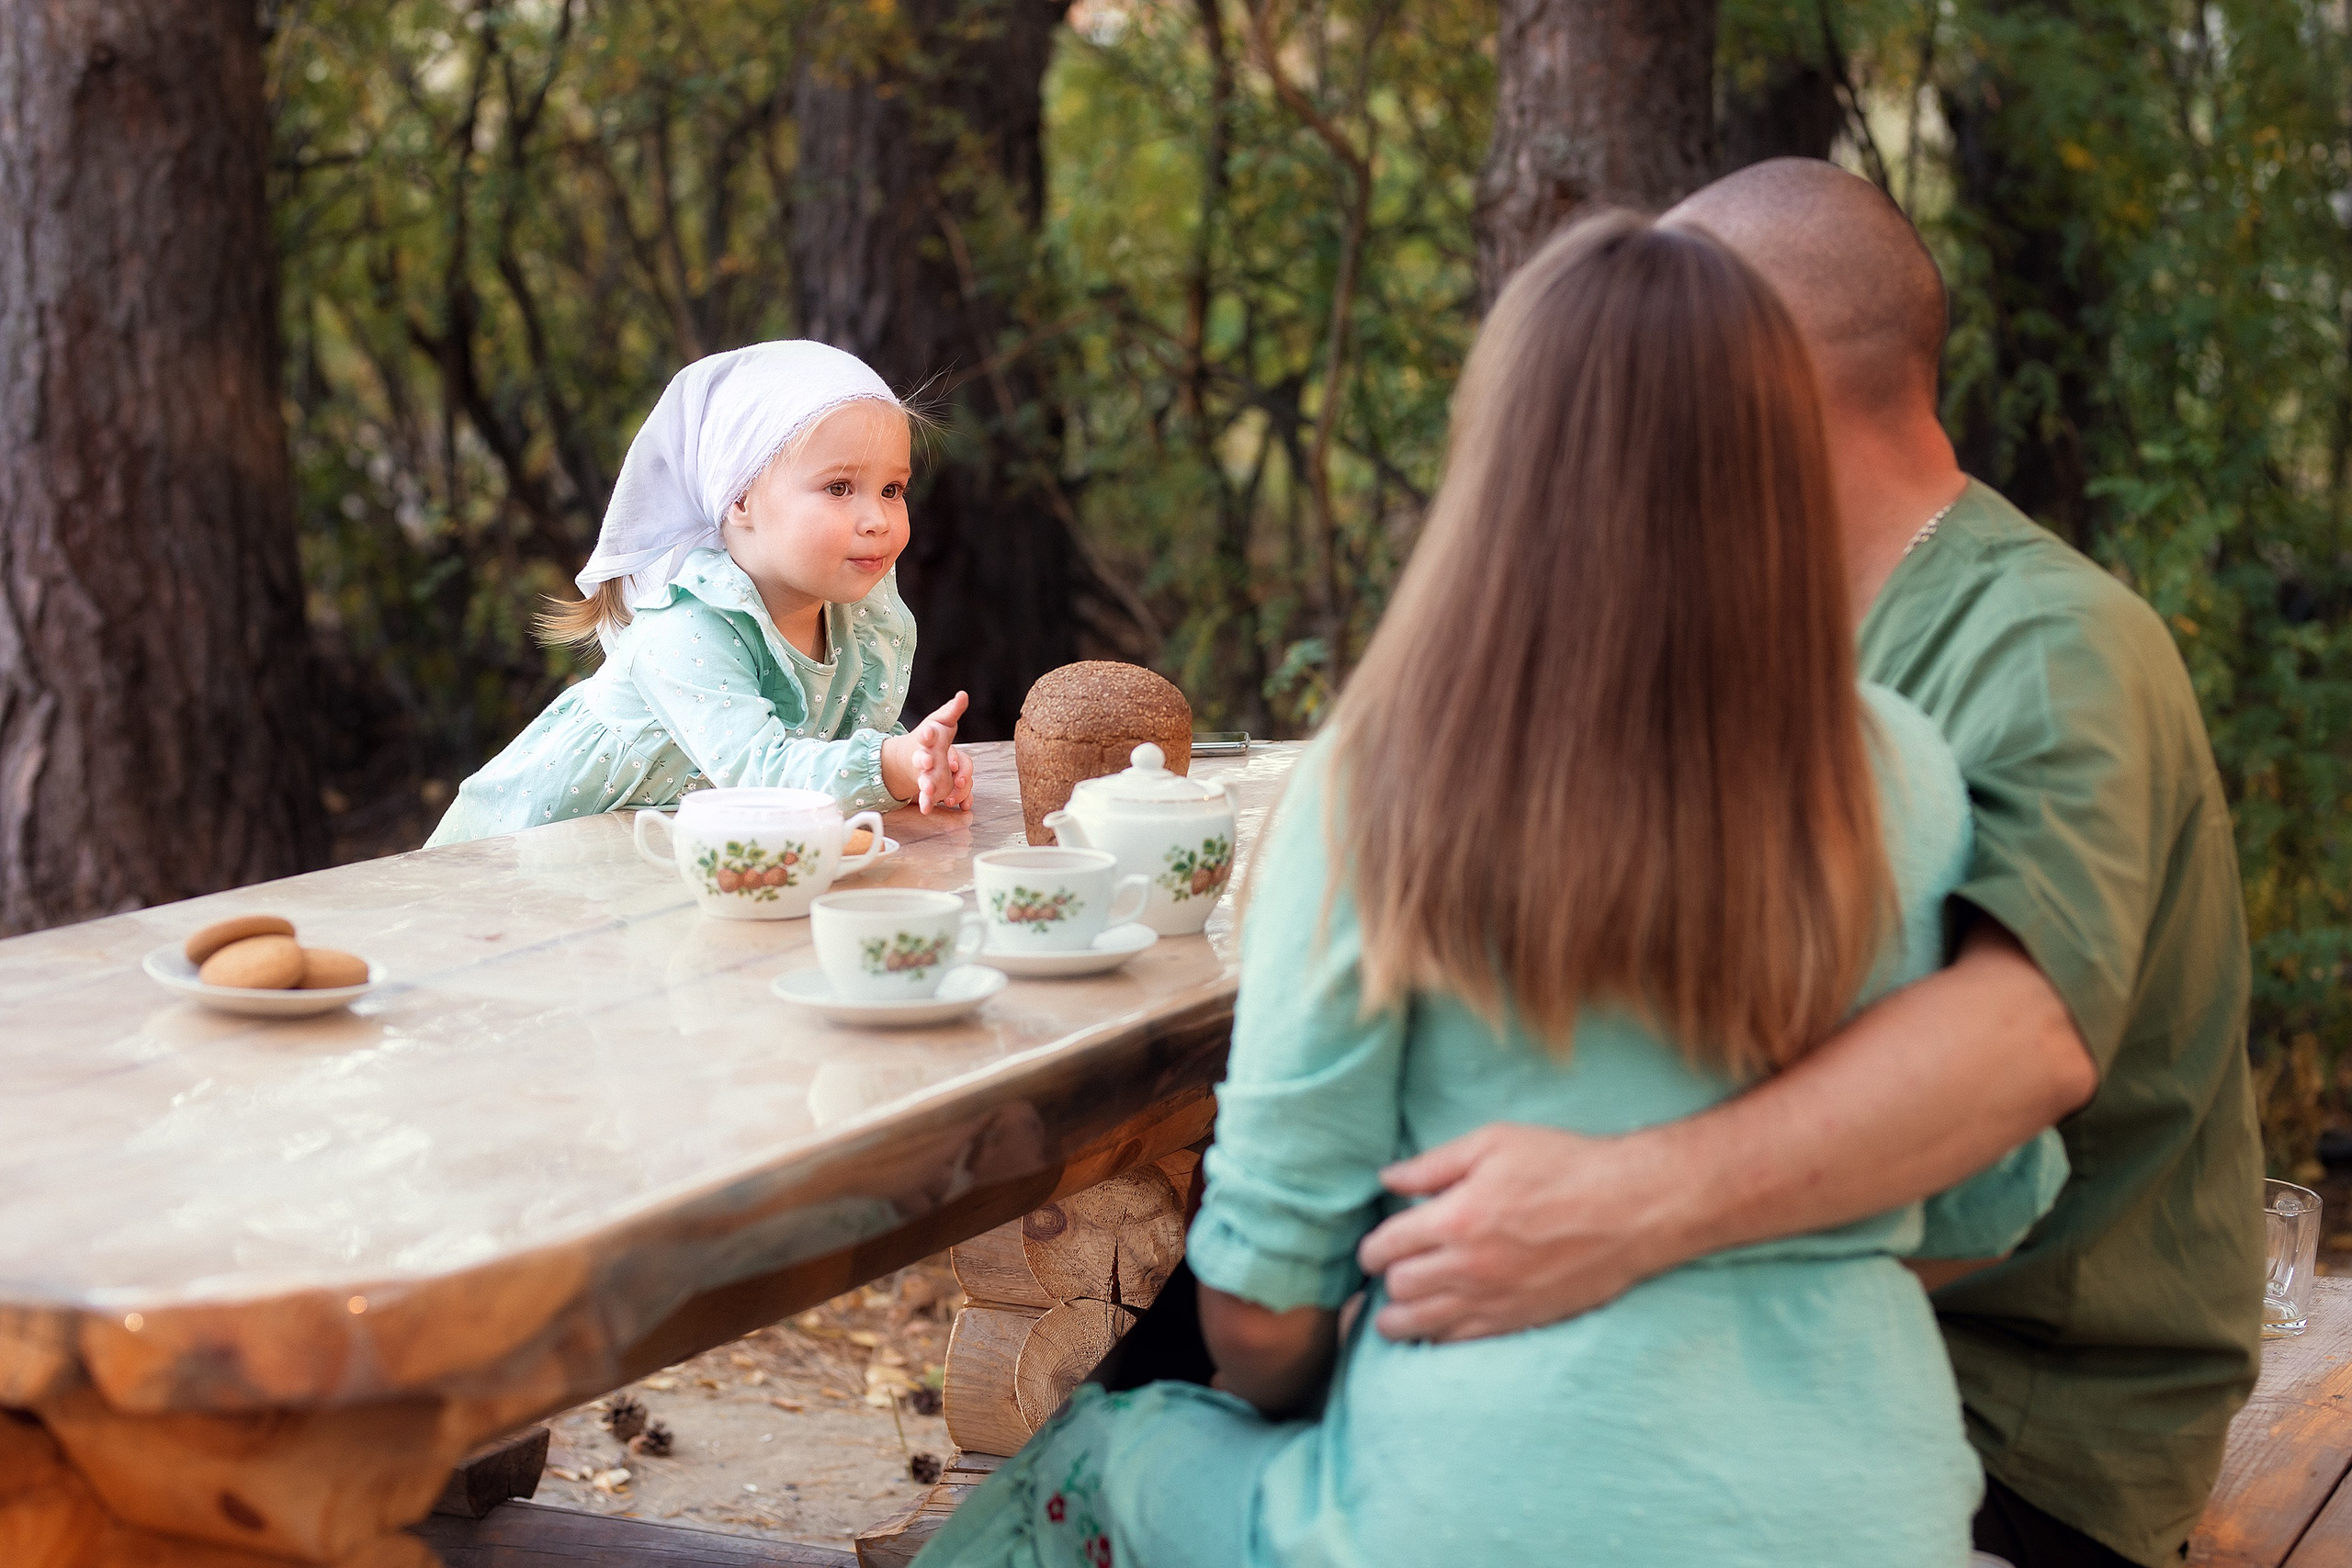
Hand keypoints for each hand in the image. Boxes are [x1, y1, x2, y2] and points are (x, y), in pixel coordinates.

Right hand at [881, 692, 973, 812]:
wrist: (916, 757)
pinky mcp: (927, 786)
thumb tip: (963, 695)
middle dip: (924, 759)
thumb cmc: (934, 738)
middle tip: (927, 762)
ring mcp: (924, 772)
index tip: (928, 733)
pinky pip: (926, 795)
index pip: (928, 734)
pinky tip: (928, 808)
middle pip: (923, 757)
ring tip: (929, 789)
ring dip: (926, 784)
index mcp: (929, 738)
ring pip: (924, 778)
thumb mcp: (942, 722)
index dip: (928, 734)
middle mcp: (925, 755)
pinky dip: (927, 802)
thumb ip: (952, 711)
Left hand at [1355, 1122, 1690, 1342]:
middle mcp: (1467, 1266)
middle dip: (1385, 1279)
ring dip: (1399, 1317)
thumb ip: (1433, 1165)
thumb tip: (1388, 1179)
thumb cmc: (1564, 1166)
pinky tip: (1436, 1324)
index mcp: (1455, 1218)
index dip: (1372, 1249)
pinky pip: (1459, 1343)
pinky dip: (1438, 1336)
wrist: (1631, 1208)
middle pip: (1397, 1289)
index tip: (1377, 1247)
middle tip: (1391, 1271)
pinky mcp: (1518, 1321)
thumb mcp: (1494, 1143)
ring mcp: (1493, 1300)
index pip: (1386, 1247)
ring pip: (1419, 1325)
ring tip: (1398, 1308)